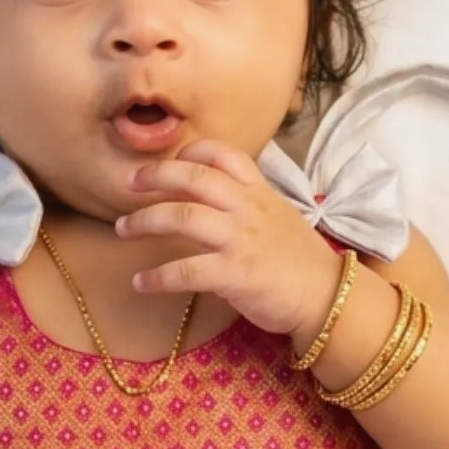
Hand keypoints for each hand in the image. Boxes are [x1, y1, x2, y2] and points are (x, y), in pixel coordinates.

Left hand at [115, 142, 340, 341]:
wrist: (325, 295)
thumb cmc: (300, 260)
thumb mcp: (279, 216)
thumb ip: (248, 203)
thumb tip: (213, 199)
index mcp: (258, 192)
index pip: (223, 155)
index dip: (191, 152)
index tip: (170, 159)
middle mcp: (246, 208)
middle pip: (193, 178)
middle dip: (154, 177)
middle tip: (127, 184)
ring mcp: (240, 239)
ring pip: (182, 217)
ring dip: (144, 221)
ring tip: (122, 229)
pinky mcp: (234, 274)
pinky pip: (185, 270)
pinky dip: (157, 277)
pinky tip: (140, 283)